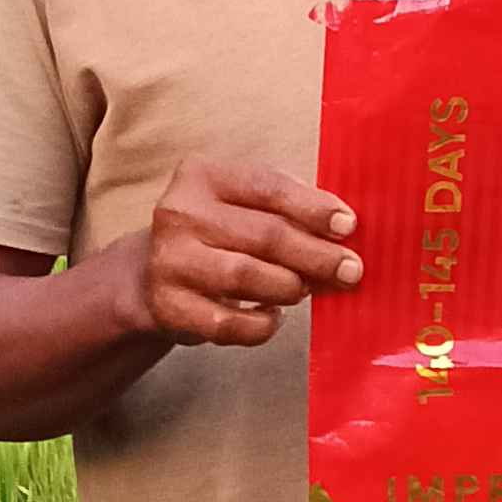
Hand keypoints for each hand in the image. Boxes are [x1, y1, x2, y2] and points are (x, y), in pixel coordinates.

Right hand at [124, 158, 362, 350]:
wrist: (151, 274)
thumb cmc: (217, 234)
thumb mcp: (242, 204)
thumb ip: (287, 210)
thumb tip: (343, 232)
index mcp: (202, 176)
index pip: (268, 187)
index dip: (314, 208)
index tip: (349, 226)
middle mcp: (180, 214)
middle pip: (264, 235)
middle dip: (316, 255)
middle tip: (350, 270)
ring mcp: (170, 261)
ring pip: (246, 277)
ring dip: (289, 287)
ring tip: (306, 289)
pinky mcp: (168, 307)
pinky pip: (229, 325)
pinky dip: (261, 325)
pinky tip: (273, 316)